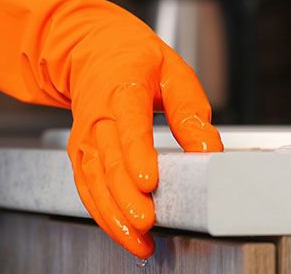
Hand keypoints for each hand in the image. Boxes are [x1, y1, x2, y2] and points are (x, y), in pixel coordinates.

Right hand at [0, 0, 222, 258]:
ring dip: (113, 214)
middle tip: (148, 222)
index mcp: (123, 89)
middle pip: (108, 161)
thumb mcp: (175, 73)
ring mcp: (85, 138)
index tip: (150, 181)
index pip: (130, 124)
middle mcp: (98, 117)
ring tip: (138, 241)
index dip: (138, 154)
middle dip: (126, 196)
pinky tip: (124, 234)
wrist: (94, 50)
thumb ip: (192, 114)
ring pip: (93, 181)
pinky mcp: (81, 155)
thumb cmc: (138, 60)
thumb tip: (208, 151)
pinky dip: (103, 214)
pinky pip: (88, 188)